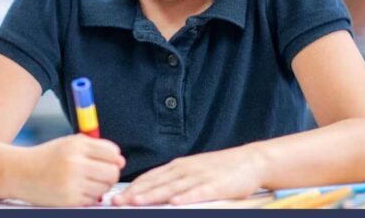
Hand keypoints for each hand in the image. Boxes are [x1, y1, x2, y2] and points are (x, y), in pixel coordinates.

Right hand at [16, 134, 124, 205]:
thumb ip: (95, 147)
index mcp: (76, 145)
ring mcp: (72, 182)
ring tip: (85, 182)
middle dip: (110, 174)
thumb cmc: (46, 157)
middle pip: (112, 172)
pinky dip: (89, 197)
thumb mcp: (68, 143)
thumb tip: (120, 160)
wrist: (19, 172)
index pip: (112, 152)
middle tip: (99, 174)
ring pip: (105, 188)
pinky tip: (76, 190)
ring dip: (100, 187)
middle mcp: (75, 163)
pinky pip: (92, 200)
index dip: (114, 158)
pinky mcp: (69, 200)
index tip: (106, 161)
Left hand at [113, 147, 264, 205]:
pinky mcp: (216, 186)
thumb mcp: (192, 170)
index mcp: (177, 166)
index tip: (114, 196)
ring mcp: (199, 177)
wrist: (249, 161)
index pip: (149, 177)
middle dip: (134, 193)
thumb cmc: (219, 169)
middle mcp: (185, 170)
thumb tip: (150, 189)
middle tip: (116, 201)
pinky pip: (198, 192)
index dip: (131, 187)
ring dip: (153, 195)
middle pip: (155, 183)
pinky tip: (174, 202)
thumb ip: (173, 179)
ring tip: (136, 202)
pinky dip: (185, 197)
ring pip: (171, 187)